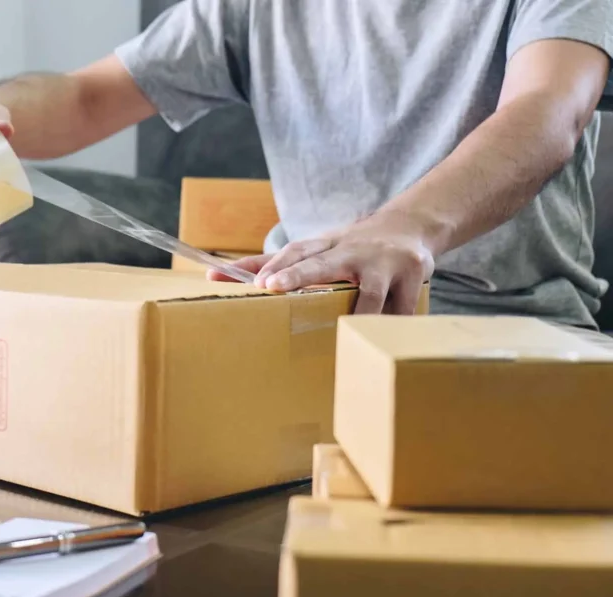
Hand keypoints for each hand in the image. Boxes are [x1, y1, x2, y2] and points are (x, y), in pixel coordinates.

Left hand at [207, 212, 435, 313]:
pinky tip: (383, 340)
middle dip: (297, 275)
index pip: (295, 251)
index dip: (276, 265)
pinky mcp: (412, 274)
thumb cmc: (350, 246)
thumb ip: (270, 263)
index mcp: (326, 245)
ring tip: (343, 330)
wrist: (412, 225)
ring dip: (358, 311)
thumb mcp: (314, 248)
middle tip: (272, 287)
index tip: (257, 282)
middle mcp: (352, 250)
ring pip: (369, 292)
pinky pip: (402, 307)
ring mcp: (384, 262)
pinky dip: (392, 323)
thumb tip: (215, 274)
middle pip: (321, 263)